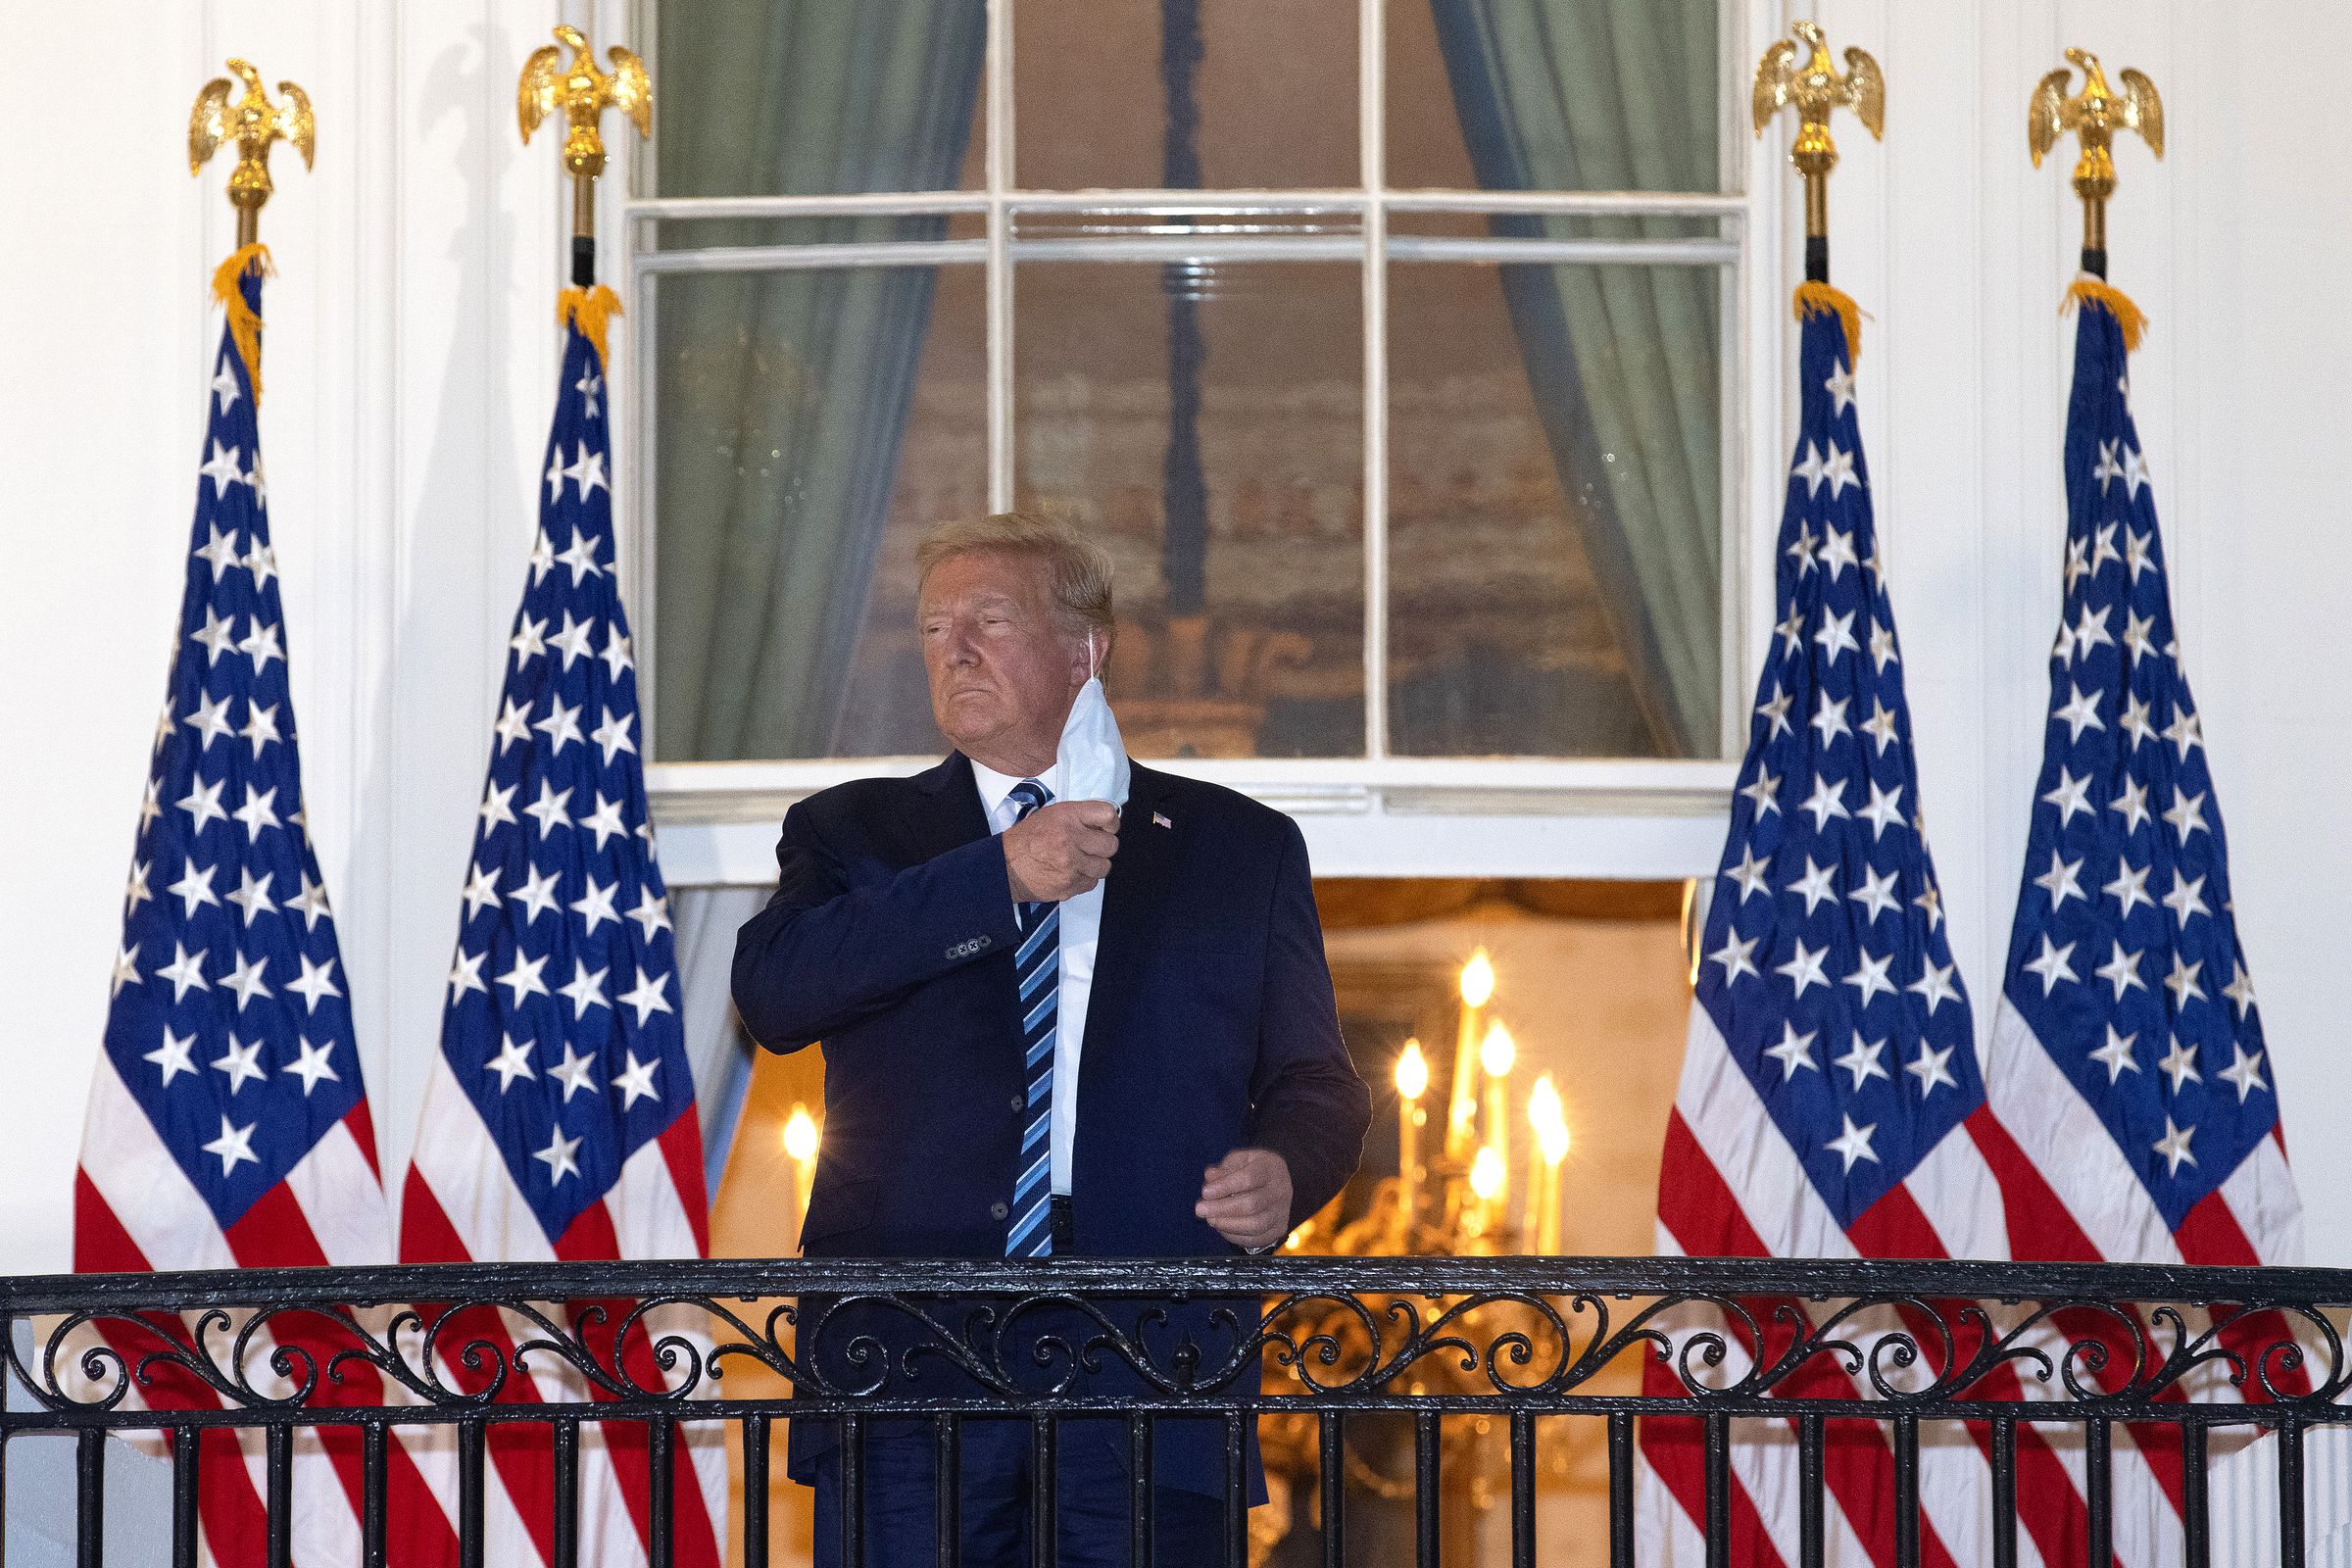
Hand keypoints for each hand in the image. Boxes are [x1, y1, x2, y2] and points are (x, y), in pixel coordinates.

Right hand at [1004, 800, 1118, 903]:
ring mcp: (1071, 864)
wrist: (1005, 866)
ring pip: (1104, 866)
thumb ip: (1079, 817)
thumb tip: (1105, 823)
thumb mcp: (1051, 815)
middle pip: (1111, 845)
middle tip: (1089, 847)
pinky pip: (1091, 883)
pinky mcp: (1069, 885)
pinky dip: (1084, 879)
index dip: (1111, 823)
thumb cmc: (1027, 840)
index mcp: (1067, 816)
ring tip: (1078, 861)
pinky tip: (1070, 872)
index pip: (1108, 814)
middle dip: (1102, 847)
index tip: (1106, 827)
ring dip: (1094, 865)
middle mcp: (1070, 839)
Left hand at [1195, 1148, 1291, 1250]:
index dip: (1226, 1186)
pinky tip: (1222, 1228)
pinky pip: (1256, 1239)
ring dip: (1228, 1224)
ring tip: (1210, 1219)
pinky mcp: (1278, 1228)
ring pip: (1256, 1225)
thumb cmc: (1253, 1169)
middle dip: (1222, 1209)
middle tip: (1201, 1209)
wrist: (1276, 1181)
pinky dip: (1235, 1236)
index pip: (1249, 1178)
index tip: (1206, 1192)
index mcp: (1271, 1168)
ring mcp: (1282, 1211)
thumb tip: (1210, 1177)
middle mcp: (1281, 1190)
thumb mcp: (1240, 1160)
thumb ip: (1224, 1168)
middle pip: (1252, 1204)